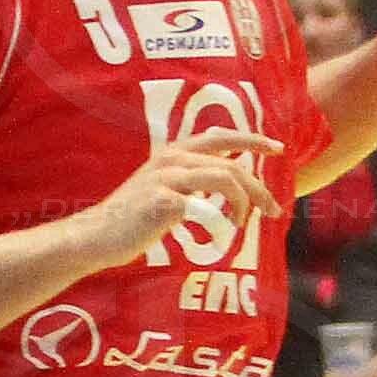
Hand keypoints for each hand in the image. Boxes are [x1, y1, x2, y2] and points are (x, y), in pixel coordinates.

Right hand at [81, 127, 282, 268]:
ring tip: (241, 226)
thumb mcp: (164, 188)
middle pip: (232, 166)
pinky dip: (220, 226)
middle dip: (259, 188)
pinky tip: (220, 238)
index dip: (253, 140)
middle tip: (273, 210)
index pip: (222, 137)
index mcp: (175, 152)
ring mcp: (168, 178)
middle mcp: (173, 158)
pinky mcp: (165, 201)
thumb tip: (226, 182)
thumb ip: (192, 180)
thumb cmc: (133, 218)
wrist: (98, 235)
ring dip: (242, 205)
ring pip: (225, 180)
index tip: (278, 148)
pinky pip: (207, 210)